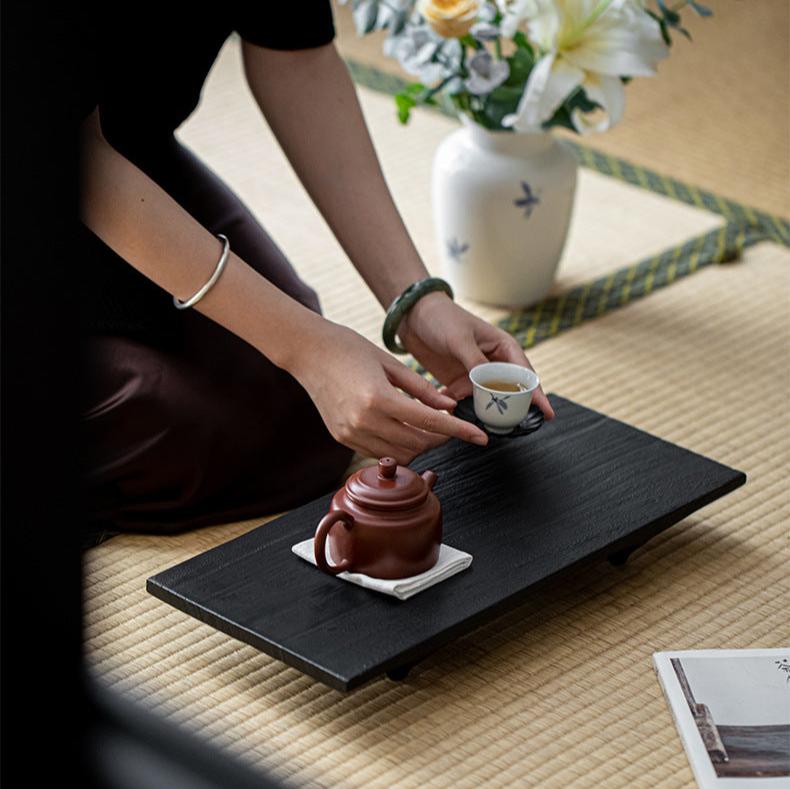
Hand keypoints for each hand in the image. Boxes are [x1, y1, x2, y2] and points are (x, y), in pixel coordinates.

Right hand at [287, 321, 488, 463]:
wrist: (308, 352)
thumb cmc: (349, 348)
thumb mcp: (391, 363)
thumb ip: (422, 389)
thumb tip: (449, 407)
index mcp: (379, 399)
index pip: (430, 423)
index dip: (460, 432)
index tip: (480, 438)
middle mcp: (364, 421)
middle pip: (417, 444)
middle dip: (440, 439)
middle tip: (450, 426)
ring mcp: (351, 433)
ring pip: (398, 454)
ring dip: (418, 445)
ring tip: (425, 427)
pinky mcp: (342, 437)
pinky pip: (379, 451)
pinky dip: (396, 445)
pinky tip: (400, 428)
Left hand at [398, 292, 554, 418]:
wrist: (413, 316)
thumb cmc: (442, 318)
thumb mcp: (460, 340)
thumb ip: (475, 363)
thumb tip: (488, 387)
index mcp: (504, 348)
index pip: (525, 375)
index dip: (537, 395)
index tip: (546, 414)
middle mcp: (494, 363)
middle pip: (509, 392)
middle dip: (510, 408)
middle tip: (509, 425)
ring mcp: (476, 374)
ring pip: (487, 400)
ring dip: (482, 410)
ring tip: (476, 418)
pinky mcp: (458, 382)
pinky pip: (466, 401)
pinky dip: (461, 408)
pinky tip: (453, 412)